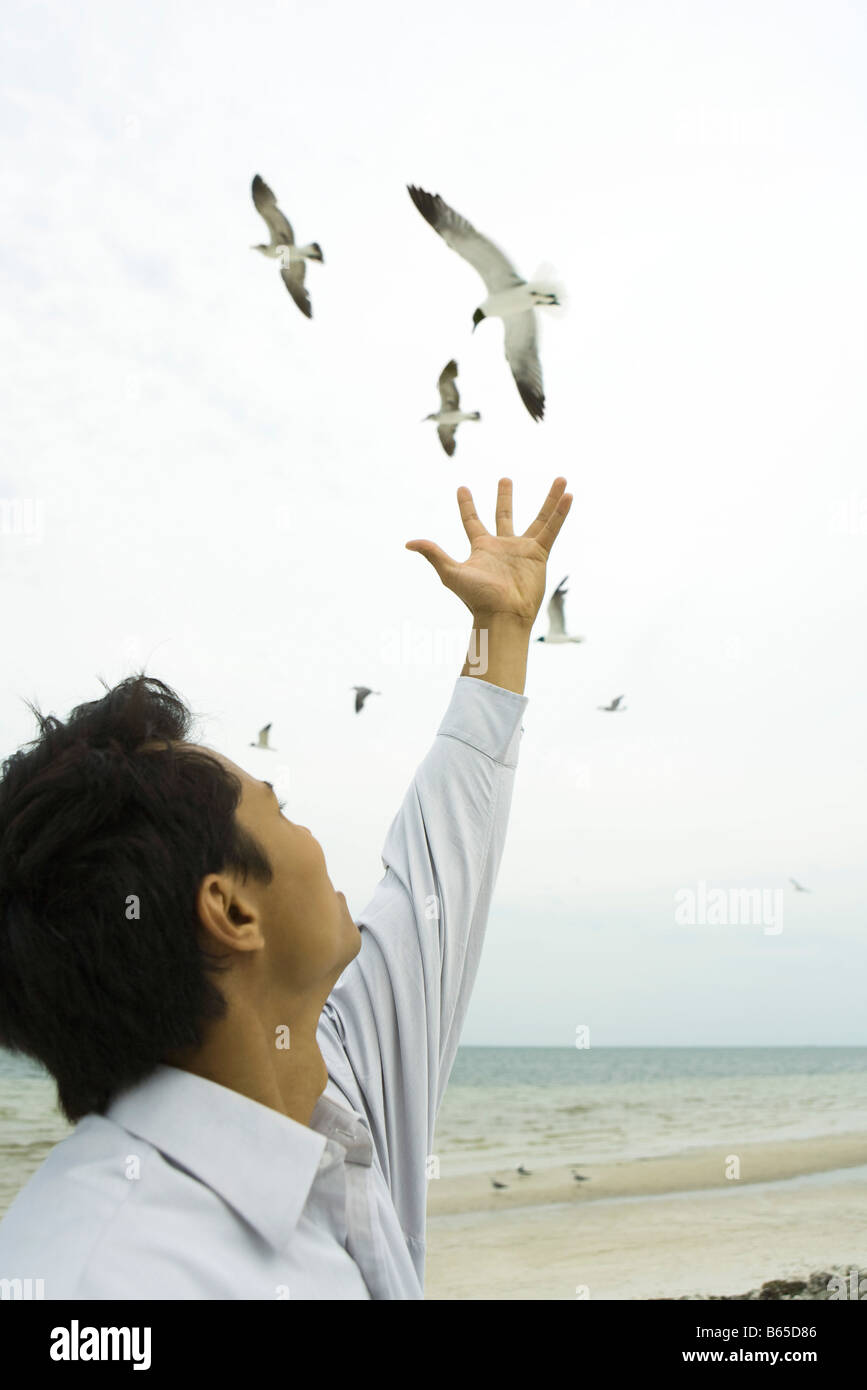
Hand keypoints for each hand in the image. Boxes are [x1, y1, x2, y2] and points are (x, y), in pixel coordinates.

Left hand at [405, 477, 572, 624]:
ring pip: (538, 518)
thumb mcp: (451, 573)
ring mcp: (523, 550)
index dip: (466, 504)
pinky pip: (551, 529)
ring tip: (560, 480)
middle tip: (505, 479)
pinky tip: (569, 495)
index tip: (462, 488)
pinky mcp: (539, 555)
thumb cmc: (477, 598)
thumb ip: (433, 554)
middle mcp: (503, 546)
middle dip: (504, 497)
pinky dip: (560, 513)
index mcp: (481, 548)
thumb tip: (408, 543)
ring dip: (549, 499)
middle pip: (504, 515)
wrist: (504, 615)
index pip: (471, 520)